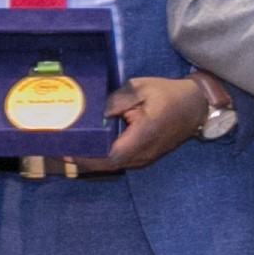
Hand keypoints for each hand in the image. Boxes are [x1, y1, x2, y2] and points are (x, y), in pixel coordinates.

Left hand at [78, 73, 214, 174]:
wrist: (195, 106)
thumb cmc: (168, 94)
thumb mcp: (140, 89)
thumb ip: (115, 101)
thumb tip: (91, 112)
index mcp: (143, 136)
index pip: (111, 156)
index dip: (88, 158)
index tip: (67, 151)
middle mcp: (143, 154)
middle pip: (107, 165)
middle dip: (83, 159)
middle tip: (58, 148)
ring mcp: (144, 158)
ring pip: (112, 164)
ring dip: (91, 159)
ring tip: (68, 147)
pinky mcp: (143, 157)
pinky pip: (118, 160)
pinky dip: (101, 156)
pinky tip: (88, 145)